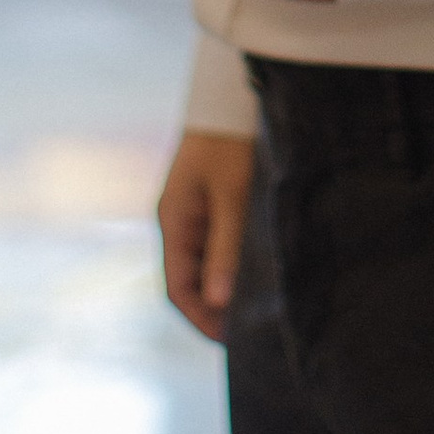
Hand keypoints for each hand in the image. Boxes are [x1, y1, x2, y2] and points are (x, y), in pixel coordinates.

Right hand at [158, 128, 253, 342]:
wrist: (232, 91)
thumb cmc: (231, 140)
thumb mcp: (232, 195)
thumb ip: (225, 248)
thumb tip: (219, 303)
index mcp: (172, 222)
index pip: (177, 290)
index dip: (202, 320)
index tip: (234, 342)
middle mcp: (178, 221)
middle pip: (190, 281)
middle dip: (215, 310)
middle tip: (252, 332)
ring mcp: (193, 211)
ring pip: (205, 263)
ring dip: (226, 287)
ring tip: (260, 308)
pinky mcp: (212, 200)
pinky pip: (218, 244)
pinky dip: (234, 264)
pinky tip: (260, 271)